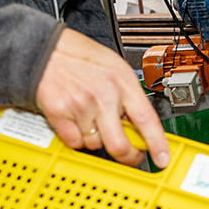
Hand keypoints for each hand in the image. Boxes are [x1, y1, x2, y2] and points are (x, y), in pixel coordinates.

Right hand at [35, 28, 170, 168]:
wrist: (46, 49)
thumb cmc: (81, 57)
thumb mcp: (115, 68)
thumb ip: (129, 95)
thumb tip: (141, 124)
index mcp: (122, 82)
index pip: (147, 120)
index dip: (157, 144)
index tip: (162, 159)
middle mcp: (104, 96)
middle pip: (120, 145)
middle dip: (127, 156)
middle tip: (128, 155)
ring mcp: (81, 106)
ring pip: (95, 144)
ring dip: (95, 138)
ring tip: (90, 119)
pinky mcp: (60, 114)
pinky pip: (74, 142)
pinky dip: (75, 137)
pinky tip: (74, 120)